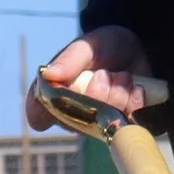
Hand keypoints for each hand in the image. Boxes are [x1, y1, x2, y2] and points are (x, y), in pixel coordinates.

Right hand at [28, 28, 151, 129]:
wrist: (136, 51)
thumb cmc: (102, 48)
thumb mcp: (86, 47)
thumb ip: (69, 60)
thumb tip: (49, 75)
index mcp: (52, 94)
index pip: (38, 116)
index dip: (48, 109)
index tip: (70, 88)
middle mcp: (71, 114)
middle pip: (77, 119)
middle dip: (96, 94)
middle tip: (104, 73)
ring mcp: (95, 123)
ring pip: (104, 122)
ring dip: (118, 94)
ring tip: (122, 76)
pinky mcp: (120, 125)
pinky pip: (127, 124)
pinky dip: (134, 102)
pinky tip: (136, 88)